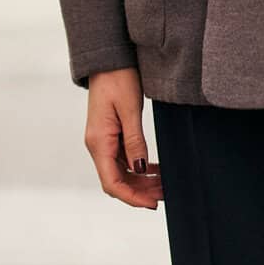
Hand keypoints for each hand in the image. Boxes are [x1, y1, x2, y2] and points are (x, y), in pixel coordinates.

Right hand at [84, 67, 161, 207]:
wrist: (108, 59)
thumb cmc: (118, 79)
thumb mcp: (130, 110)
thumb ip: (135, 141)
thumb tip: (140, 170)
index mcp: (99, 142)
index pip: (112, 182)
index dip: (132, 197)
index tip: (152, 204)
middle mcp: (97, 145)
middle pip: (116, 181)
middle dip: (140, 192)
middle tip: (166, 194)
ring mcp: (103, 141)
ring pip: (121, 172)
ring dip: (141, 181)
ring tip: (164, 184)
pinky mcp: (110, 135)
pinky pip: (123, 159)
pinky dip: (139, 168)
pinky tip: (155, 170)